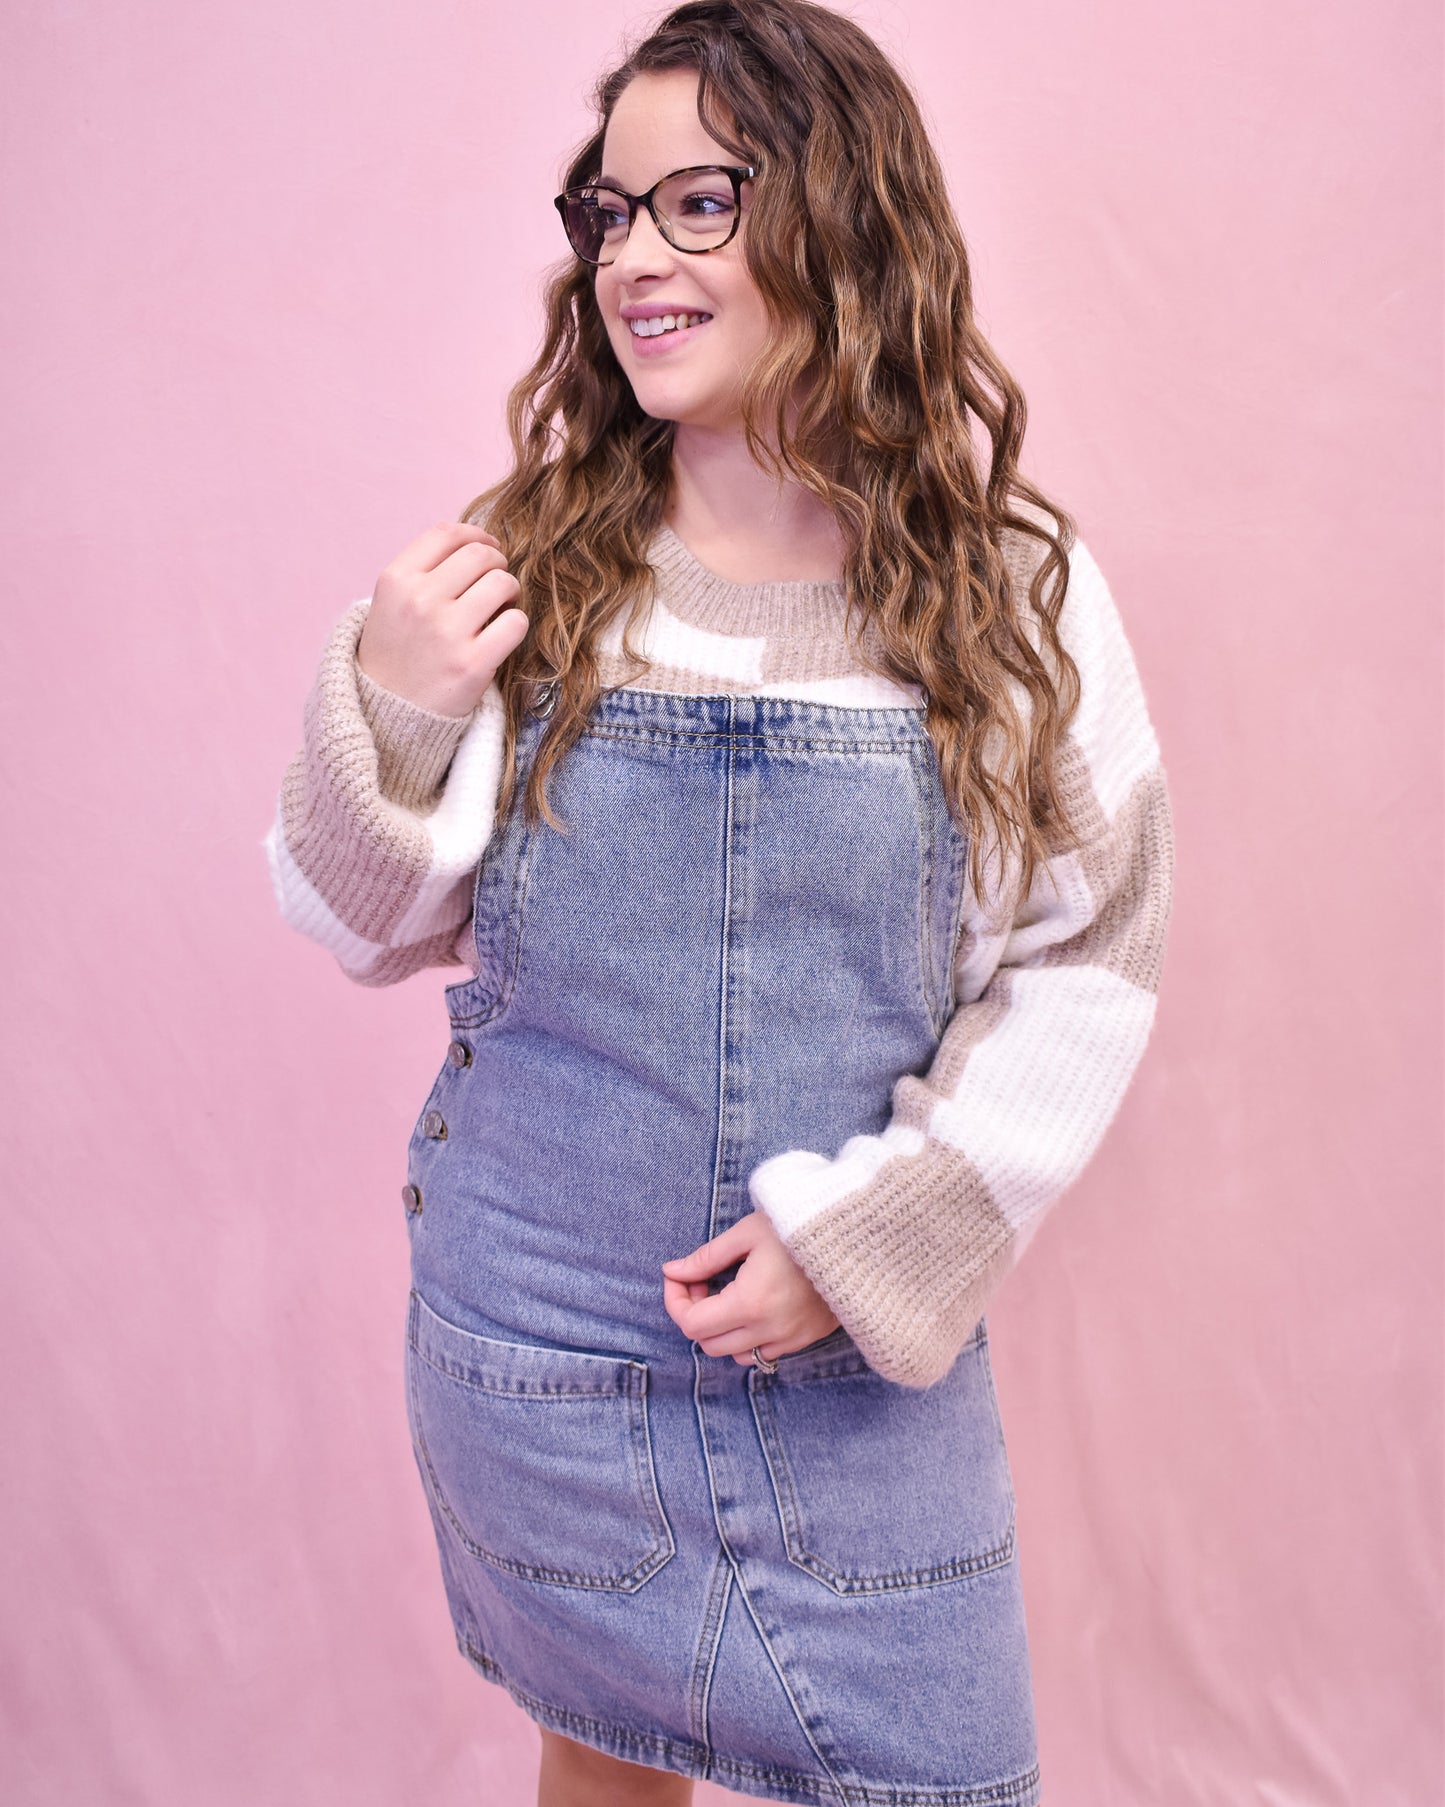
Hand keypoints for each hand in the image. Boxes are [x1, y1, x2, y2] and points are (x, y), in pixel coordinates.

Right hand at [356, 520, 529, 716]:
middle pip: (481, 555)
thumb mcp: (391, 603)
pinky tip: (502, 634)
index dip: (476, 535)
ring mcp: (446, 632)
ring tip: (500, 608)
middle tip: (496, 583)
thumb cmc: (396, 654)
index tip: (488, 547)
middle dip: (497, 564)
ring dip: (510, 592)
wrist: (386, 715)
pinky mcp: (472, 664)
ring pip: (503, 583)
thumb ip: (425, 571)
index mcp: (396, 579)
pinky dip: (516, 624)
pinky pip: (516, 623)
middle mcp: (420, 600)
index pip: (447, 534)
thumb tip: (479, 543)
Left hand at [661, 1211, 839, 1366]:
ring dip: (722, 1330)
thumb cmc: (797, 1226)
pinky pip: (764, 1353)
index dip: (675, 1302)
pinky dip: (749, 1337)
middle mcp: (769, 1330)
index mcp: (750, 1303)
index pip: (692, 1324)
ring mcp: (790, 1339)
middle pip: (709, 1344)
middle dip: (696, 1314)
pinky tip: (755, 1306)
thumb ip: (706, 1257)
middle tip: (704, 1282)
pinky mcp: (806, 1339)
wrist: (854, 1235)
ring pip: (735, 1355)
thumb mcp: (746, 1233)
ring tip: (729, 1294)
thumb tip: (673, 1271)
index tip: (678, 1278)